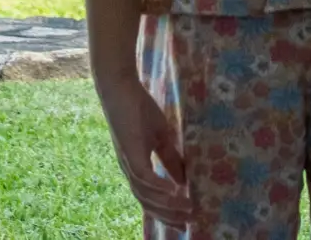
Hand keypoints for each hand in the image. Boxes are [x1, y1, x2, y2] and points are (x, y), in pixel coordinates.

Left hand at [96, 74, 191, 230]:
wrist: (121, 87)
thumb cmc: (138, 109)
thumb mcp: (161, 137)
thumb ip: (170, 159)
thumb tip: (183, 182)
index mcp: (136, 168)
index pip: (150, 198)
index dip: (166, 213)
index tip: (185, 224)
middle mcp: (130, 170)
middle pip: (148, 203)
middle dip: (168, 215)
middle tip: (189, 223)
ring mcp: (128, 162)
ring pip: (146, 194)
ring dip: (167, 204)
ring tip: (187, 209)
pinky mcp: (129, 152)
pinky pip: (143, 176)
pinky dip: (158, 187)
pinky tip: (174, 191)